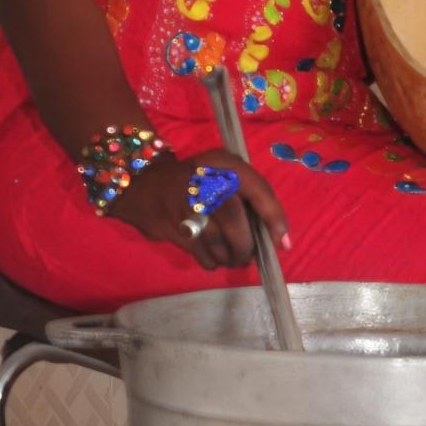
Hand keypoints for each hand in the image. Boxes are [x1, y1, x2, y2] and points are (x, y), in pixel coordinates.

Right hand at [109, 145, 290, 272]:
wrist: (143, 184)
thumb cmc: (196, 181)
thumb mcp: (223, 174)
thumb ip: (250, 198)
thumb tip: (278, 239)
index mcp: (223, 163)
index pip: (257, 188)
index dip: (273, 216)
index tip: (282, 242)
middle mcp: (204, 180)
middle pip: (234, 222)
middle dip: (245, 246)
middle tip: (247, 255)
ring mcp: (185, 204)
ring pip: (217, 242)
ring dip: (230, 258)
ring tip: (232, 258)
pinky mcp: (172, 227)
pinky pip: (202, 254)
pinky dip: (212, 262)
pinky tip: (212, 256)